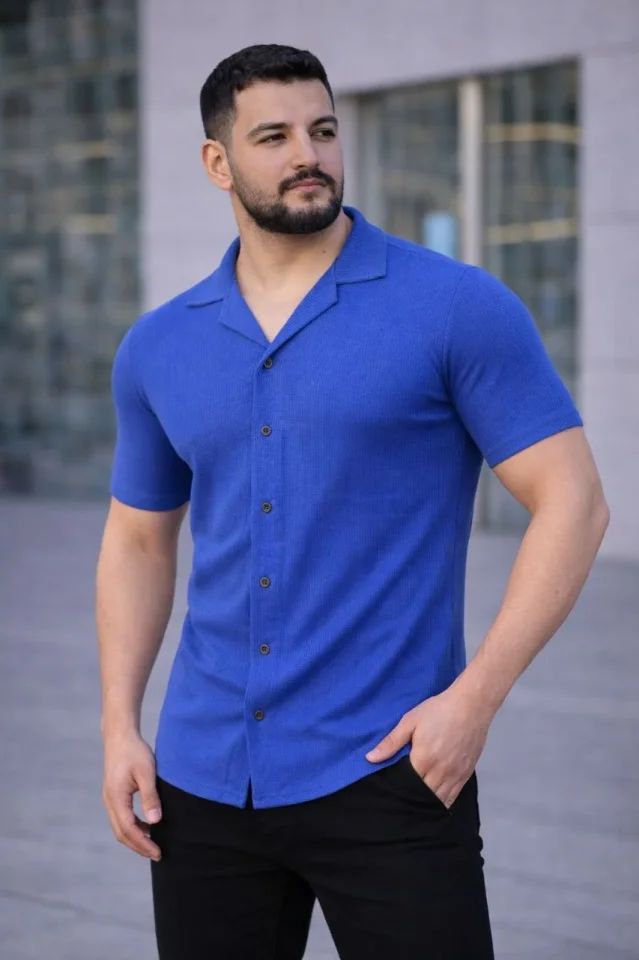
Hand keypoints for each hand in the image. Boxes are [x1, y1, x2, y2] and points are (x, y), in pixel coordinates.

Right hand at [102, 731, 162, 860]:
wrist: (119, 735)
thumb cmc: (134, 751)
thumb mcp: (146, 773)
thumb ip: (150, 797)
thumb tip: (155, 821)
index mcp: (116, 798)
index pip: (129, 830)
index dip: (144, 844)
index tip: (158, 852)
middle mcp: (109, 801)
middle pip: (121, 833)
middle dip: (138, 846)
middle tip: (157, 854)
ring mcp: (109, 798)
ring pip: (120, 827)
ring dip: (135, 838)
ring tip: (153, 844)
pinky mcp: (113, 794)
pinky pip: (121, 818)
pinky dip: (132, 827)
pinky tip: (147, 826)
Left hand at [364, 686, 492, 807]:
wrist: (470, 705)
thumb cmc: (438, 710)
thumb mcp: (410, 721)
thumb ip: (391, 742)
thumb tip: (370, 758)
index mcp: (424, 760)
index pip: (407, 785)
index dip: (398, 789)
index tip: (391, 790)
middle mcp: (440, 772)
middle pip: (423, 796)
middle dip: (412, 798)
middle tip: (402, 797)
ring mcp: (455, 775)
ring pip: (439, 800)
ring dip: (427, 802)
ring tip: (416, 802)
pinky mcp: (466, 774)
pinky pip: (453, 797)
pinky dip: (443, 801)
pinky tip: (434, 800)